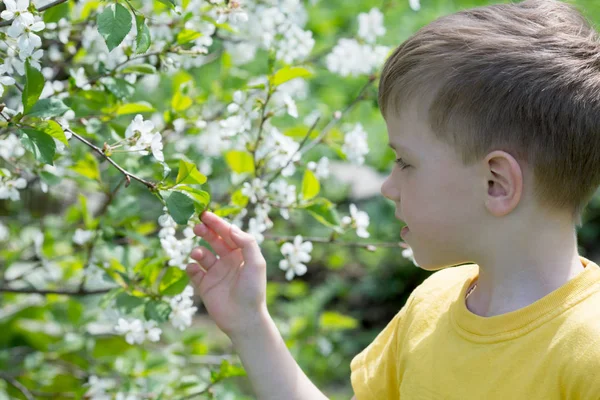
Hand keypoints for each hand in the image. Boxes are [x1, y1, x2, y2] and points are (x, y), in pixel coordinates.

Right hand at [186, 211, 267, 337]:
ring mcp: (215, 273)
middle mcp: (228, 261)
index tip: (205, 214)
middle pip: (214, 240)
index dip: (218, 223)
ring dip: (198, 250)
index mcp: (241, 254)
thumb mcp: (256, 263)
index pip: (228, 233)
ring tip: (198, 253)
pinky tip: (194, 268)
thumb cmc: (253, 290)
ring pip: (202, 254)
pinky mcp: (205, 285)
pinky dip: (191, 266)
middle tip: (197, 226)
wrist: (244, 318)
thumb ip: (246, 243)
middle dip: (205, 232)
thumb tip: (231, 228)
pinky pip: (194, 271)